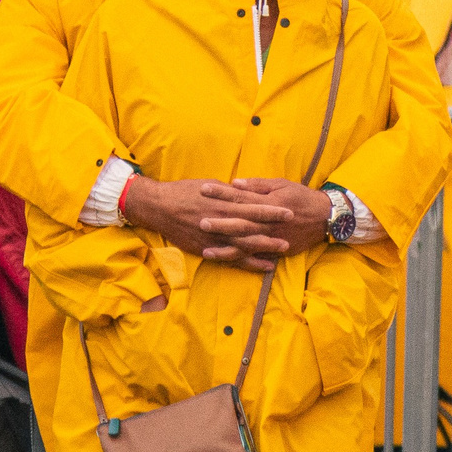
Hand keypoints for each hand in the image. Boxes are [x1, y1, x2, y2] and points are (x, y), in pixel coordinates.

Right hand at [121, 178, 303, 263]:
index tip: (288, 210)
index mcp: (223, 203)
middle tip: (292, 234)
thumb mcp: (210, 185)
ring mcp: (214, 237)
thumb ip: (229, 192)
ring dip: (265, 249)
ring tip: (283, 251)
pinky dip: (249, 263)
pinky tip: (263, 266)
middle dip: (273, 231)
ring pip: (244, 245)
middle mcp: (221, 221)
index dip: (272, 210)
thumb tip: (246, 191)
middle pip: (252, 228)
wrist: (159, 207)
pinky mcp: (207, 249)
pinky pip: (232, 258)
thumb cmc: (184, 191)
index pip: (253, 206)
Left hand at [200, 179, 331, 272]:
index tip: (204, 189)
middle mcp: (269, 222)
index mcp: (269, 203)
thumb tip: (235, 183)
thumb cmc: (301, 197)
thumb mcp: (282, 184)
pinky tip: (225, 261)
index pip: (241, 197)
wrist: (326, 218)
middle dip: (220, 223)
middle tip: (200, 221)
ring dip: (225, 248)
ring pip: (245, 245)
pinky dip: (240, 260)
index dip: (222, 193)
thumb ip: (258, 185)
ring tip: (206, 250)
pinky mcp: (276, 250)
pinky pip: (255, 257)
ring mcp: (272, 238)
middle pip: (240, 223)